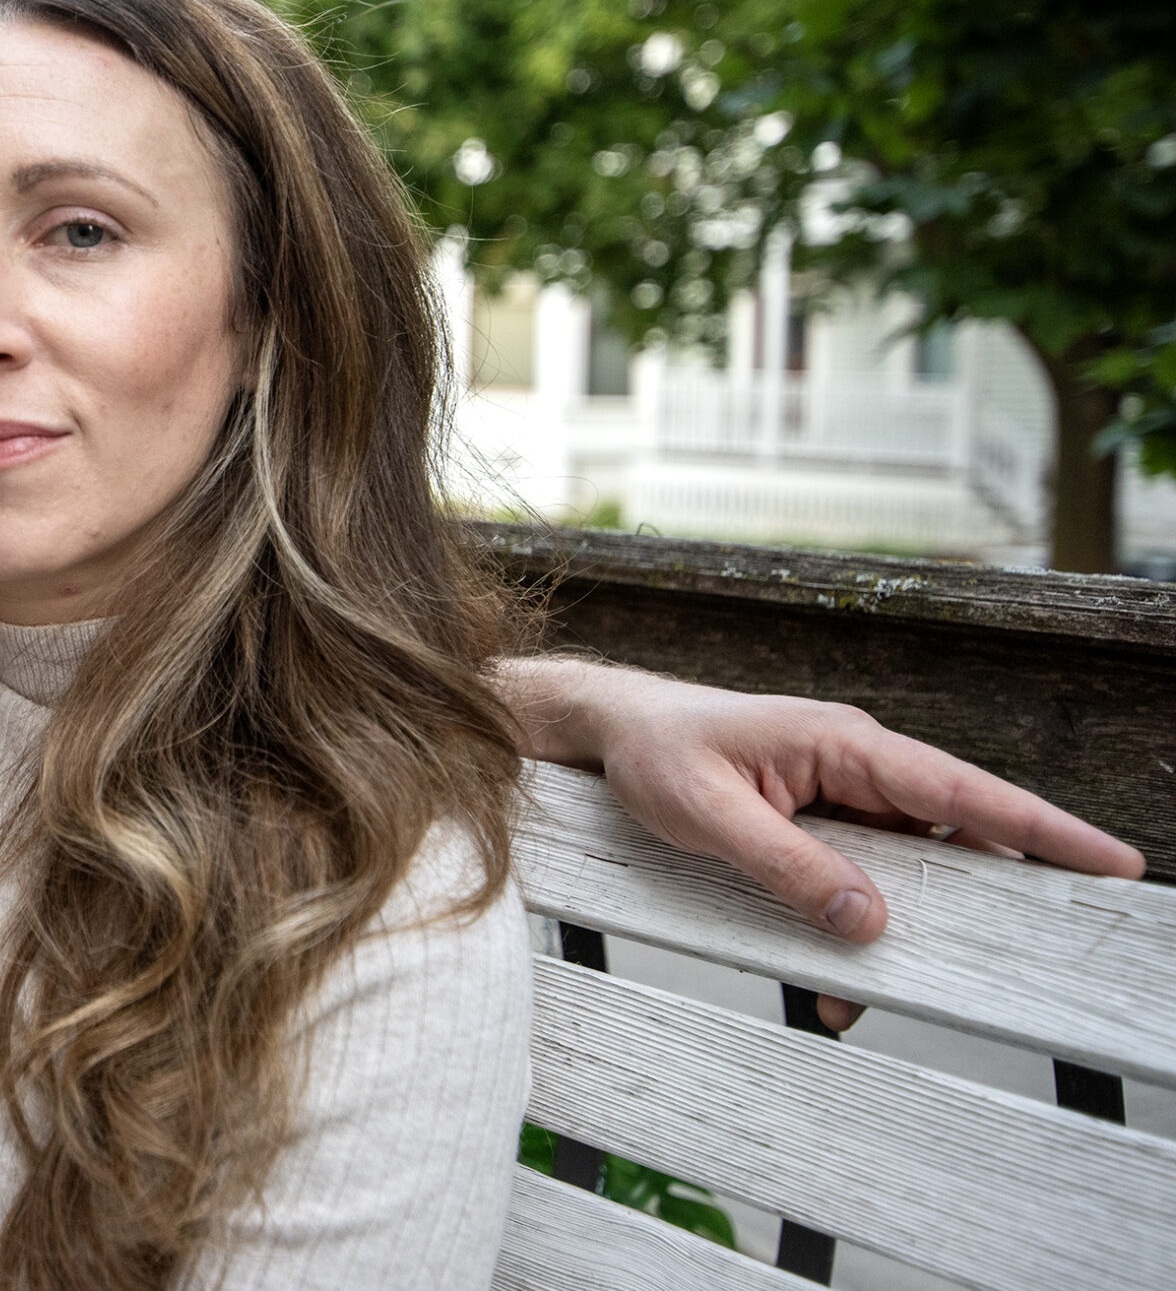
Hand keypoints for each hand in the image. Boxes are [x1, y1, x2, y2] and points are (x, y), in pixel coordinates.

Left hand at [496, 659, 1146, 1029]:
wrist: (611, 731)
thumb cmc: (656, 752)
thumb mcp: (710, 814)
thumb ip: (787, 865)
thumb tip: (868, 920)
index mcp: (844, 744)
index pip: (961, 789)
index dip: (1041, 827)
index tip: (1112, 861)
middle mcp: (858, 765)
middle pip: (954, 835)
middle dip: (988, 896)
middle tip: (1029, 952)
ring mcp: (844, 795)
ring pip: (910, 869)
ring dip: (904, 931)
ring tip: (876, 992)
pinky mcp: (823, 823)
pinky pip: (865, 879)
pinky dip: (856, 930)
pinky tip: (832, 984)